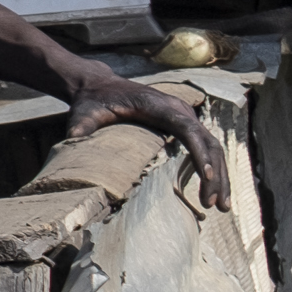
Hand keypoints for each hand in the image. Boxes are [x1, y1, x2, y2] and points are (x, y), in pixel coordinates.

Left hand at [63, 71, 229, 211]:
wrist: (99, 85)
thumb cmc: (93, 101)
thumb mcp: (84, 114)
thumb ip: (81, 126)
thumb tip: (72, 141)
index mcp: (160, 105)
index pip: (188, 130)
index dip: (199, 153)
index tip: (207, 177)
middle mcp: (179, 109)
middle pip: (208, 142)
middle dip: (215, 174)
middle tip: (215, 205)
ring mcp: (185, 116)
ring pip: (212, 147)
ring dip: (219, 176)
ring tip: (220, 206)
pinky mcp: (184, 125)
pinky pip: (205, 147)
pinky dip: (212, 168)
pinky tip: (213, 191)